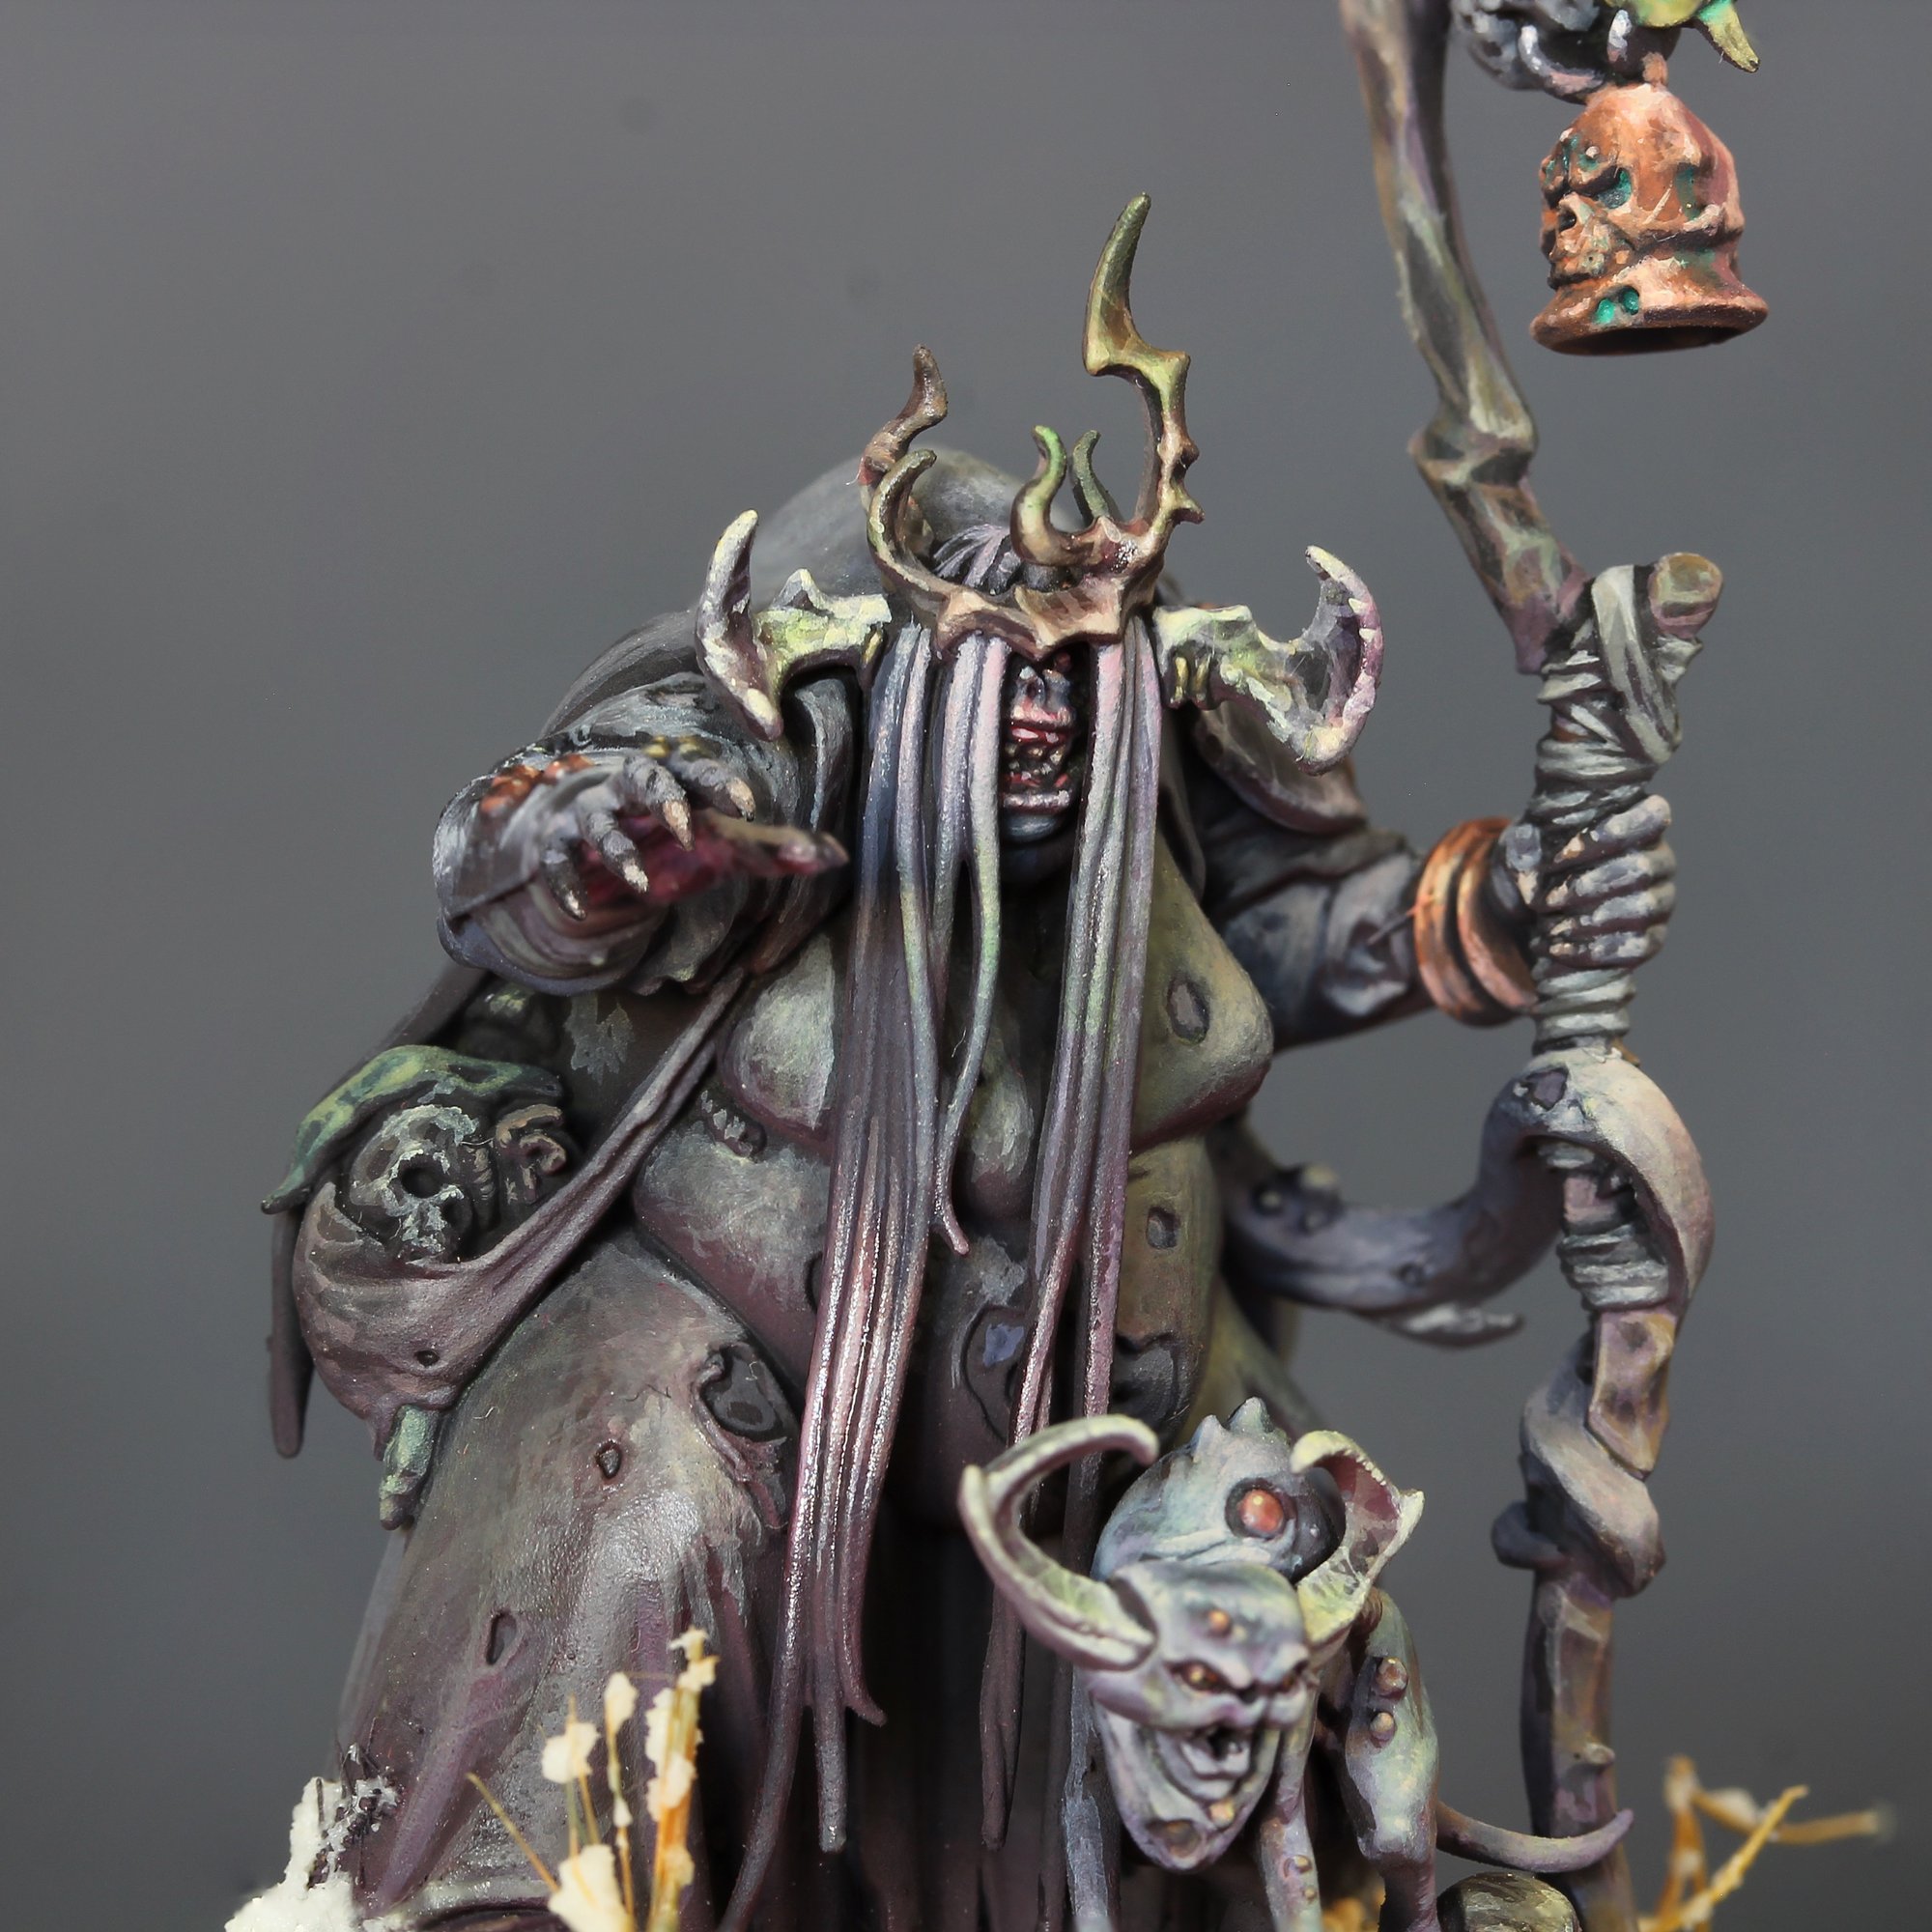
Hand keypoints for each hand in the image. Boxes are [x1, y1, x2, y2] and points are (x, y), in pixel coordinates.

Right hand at [527, 741, 757, 919]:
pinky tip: (578, 909)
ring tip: (641, 885)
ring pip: (598, 822)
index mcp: (676, 781)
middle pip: (644, 778)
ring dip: (617, 850)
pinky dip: (564, 883)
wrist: (593, 844)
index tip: (746, 805)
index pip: (698, 771)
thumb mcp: (721, 845)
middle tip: (685, 826)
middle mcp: (630, 790)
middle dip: (663, 797)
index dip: (719, 783)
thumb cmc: (670, 840)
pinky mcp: (556, 846)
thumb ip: (772, 850)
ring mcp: (590, 816)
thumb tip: (838, 857)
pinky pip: (556, 859)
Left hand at [1538, 794, 1676, 968]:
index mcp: (1638, 823)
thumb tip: (1531, 862)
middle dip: (1586, 886)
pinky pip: (1636, 948)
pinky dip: (1593, 951)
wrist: (1538, 903)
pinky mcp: (1650, 939)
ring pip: (1641, 910)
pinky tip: (1558, 949)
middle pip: (1641, 870)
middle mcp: (1659, 861)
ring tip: (1548, 927)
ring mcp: (1660, 902)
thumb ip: (1528, 843)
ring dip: (1588, 921)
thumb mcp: (1526, 842)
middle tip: (1546, 899)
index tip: (1564, 852)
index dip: (1613, 832)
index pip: (1653, 815)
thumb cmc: (1540, 858)